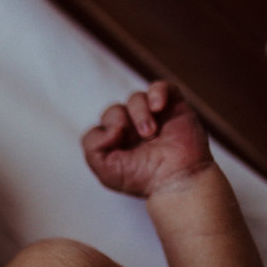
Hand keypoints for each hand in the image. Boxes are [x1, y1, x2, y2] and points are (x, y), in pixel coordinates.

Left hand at [82, 81, 213, 197]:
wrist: (175, 179)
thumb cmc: (141, 177)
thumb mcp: (104, 168)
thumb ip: (91, 144)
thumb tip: (111, 125)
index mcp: (115, 141)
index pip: (100, 126)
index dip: (105, 131)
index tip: (118, 145)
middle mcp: (132, 128)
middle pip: (114, 110)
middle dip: (120, 122)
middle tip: (138, 139)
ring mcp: (154, 116)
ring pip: (135, 98)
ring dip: (140, 114)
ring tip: (150, 133)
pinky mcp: (174, 107)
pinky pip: (161, 86)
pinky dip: (157, 92)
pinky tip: (158, 107)